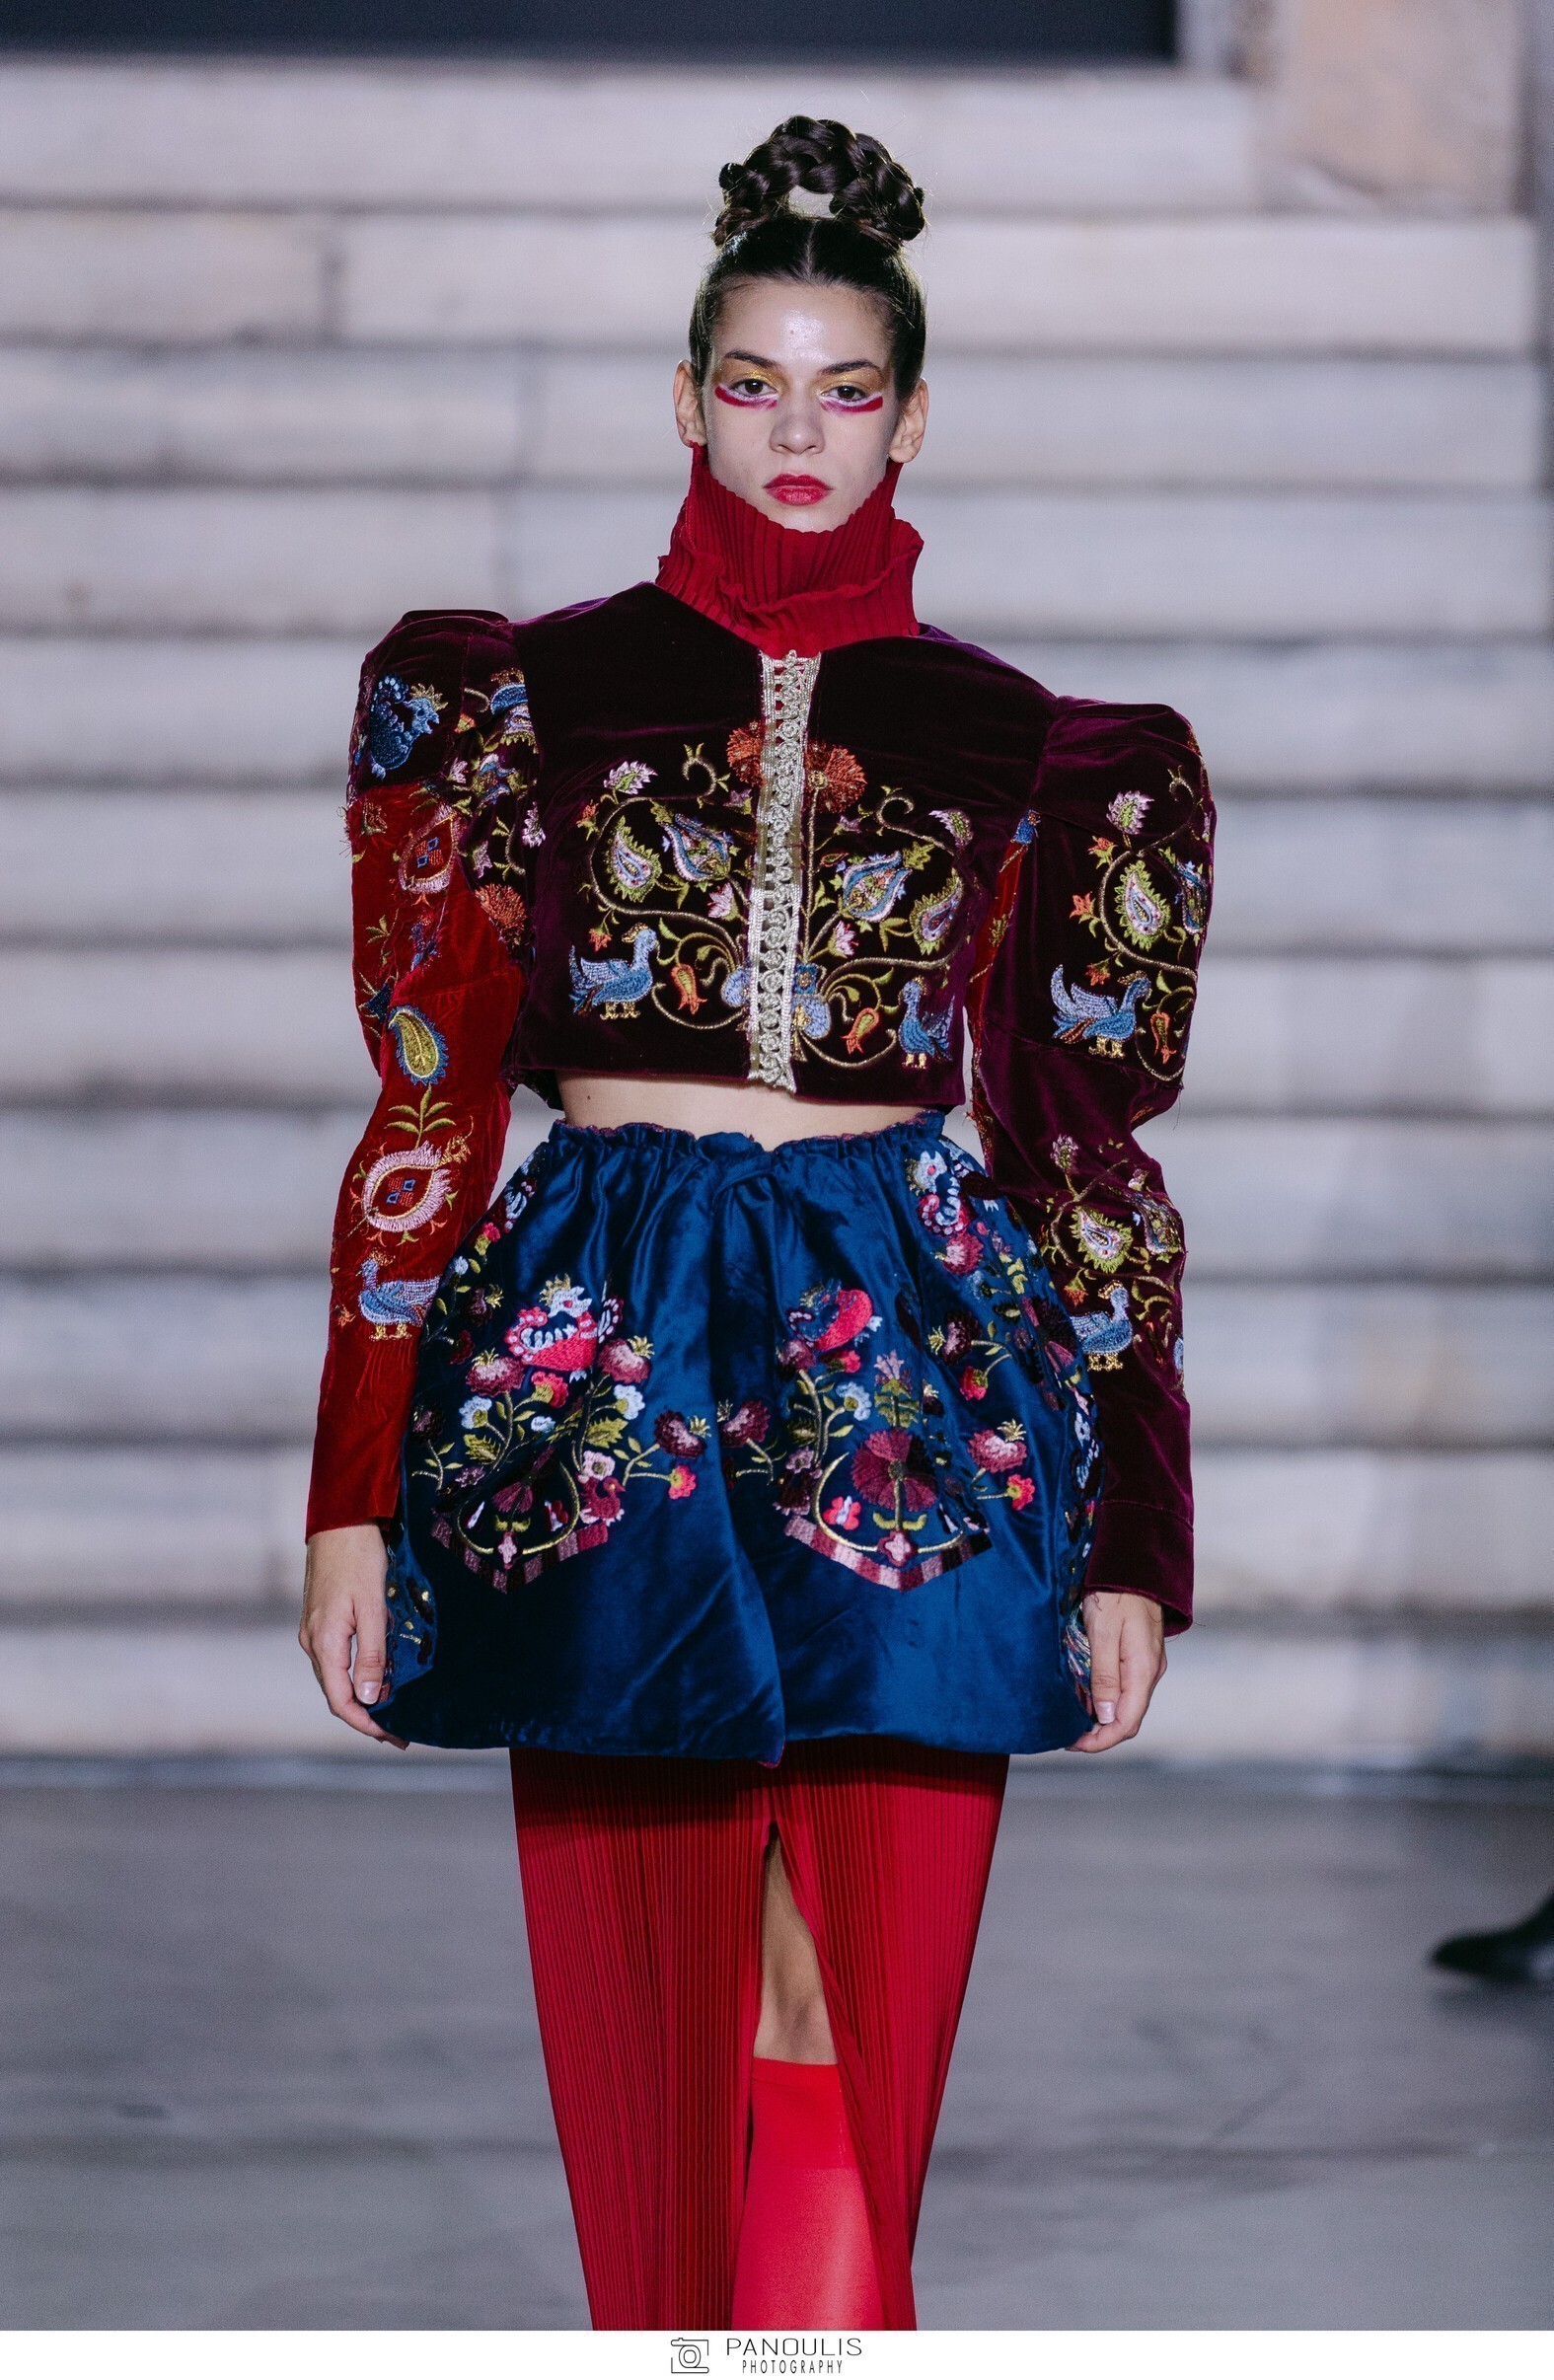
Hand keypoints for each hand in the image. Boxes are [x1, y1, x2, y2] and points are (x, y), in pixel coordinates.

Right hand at [299, 1524, 406, 1745]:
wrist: (341, 1519)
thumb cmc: (359, 1558)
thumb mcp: (372, 1608)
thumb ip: (371, 1654)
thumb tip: (370, 1698)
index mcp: (324, 1643)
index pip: (341, 1701)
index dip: (366, 1723)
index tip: (392, 1736)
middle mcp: (313, 1642)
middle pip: (337, 1693)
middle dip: (367, 1714)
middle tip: (399, 1728)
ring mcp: (315, 1631)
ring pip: (337, 1676)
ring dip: (363, 1695)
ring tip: (393, 1706)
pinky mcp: (322, 1620)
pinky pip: (338, 1658)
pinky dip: (358, 1674)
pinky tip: (378, 1674)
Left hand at [1071, 1589, 1166, 1753]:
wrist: (1134, 1565)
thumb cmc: (1116, 1594)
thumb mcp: (1103, 1634)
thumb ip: (1104, 1676)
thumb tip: (1104, 1717)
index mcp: (1143, 1671)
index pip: (1126, 1723)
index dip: (1101, 1741)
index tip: (1074, 1744)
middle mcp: (1149, 1673)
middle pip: (1127, 1718)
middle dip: (1099, 1733)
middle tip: (1067, 1733)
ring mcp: (1146, 1664)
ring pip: (1125, 1703)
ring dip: (1101, 1716)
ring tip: (1072, 1717)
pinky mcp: (1140, 1656)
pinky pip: (1124, 1687)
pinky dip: (1105, 1698)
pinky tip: (1086, 1695)